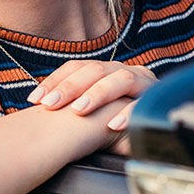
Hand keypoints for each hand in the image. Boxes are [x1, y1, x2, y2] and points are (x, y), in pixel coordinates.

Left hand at [26, 60, 156, 131]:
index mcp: (105, 71)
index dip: (54, 80)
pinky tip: (113, 125)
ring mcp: (143, 83)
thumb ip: (73, 106)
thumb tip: (37, 109)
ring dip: (98, 94)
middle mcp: (123, 72)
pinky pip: (144, 103)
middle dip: (70, 87)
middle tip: (50, 105)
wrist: (158, 124)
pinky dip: (128, 113)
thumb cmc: (117, 120)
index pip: (76, 67)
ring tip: (79, 110)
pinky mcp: (159, 100)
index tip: (35, 98)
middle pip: (94, 70)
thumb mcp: (94, 111)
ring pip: (121, 79)